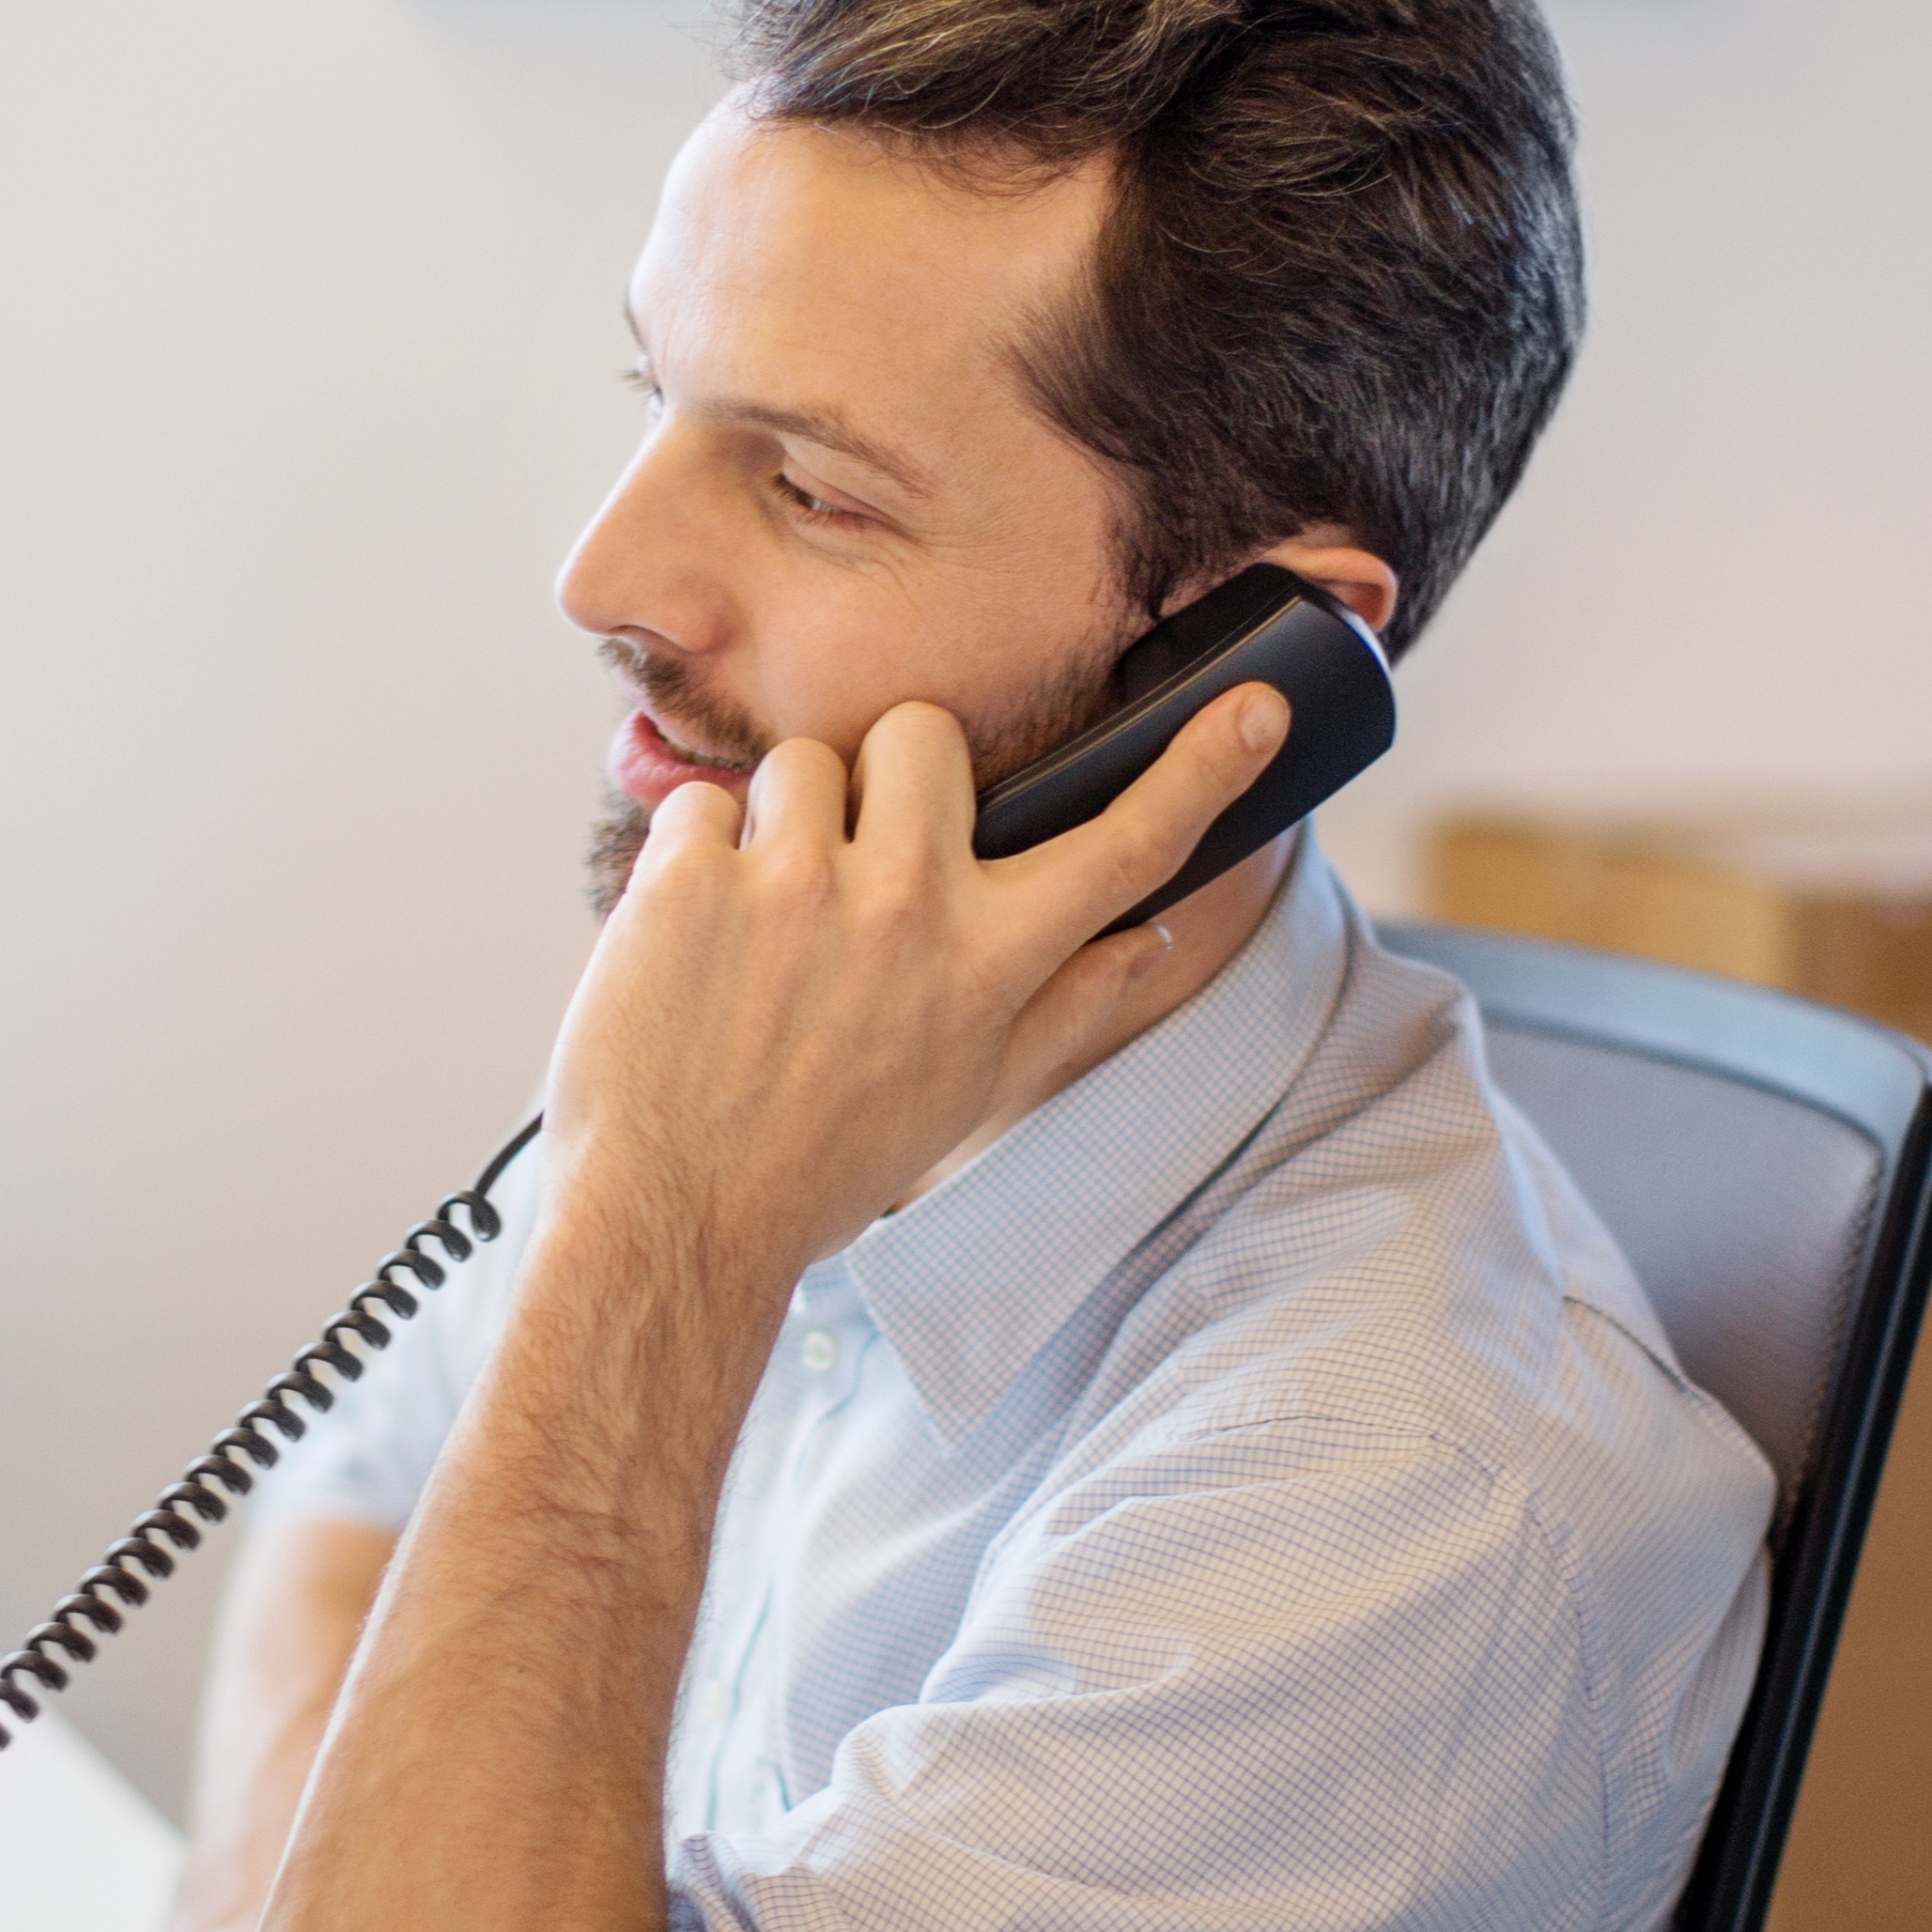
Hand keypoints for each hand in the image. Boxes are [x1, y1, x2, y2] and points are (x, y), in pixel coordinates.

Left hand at [541, 683, 1288, 1283]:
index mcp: (991, 964)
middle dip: (886, 781)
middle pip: (926, 733)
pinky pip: (700, 805)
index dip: (1201, 771)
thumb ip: (1065, 1006)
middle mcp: (908, 908)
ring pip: (805, 760)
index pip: (1123, 848)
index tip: (1257, 707)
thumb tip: (1150, 939)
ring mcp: (795, 886)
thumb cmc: (823, 1166)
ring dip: (781, 825)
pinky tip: (691, 948)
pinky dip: (690, 864)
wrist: (674, 1225)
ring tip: (761, 926)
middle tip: (851, 868)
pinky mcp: (690, 881)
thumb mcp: (968, 1097)